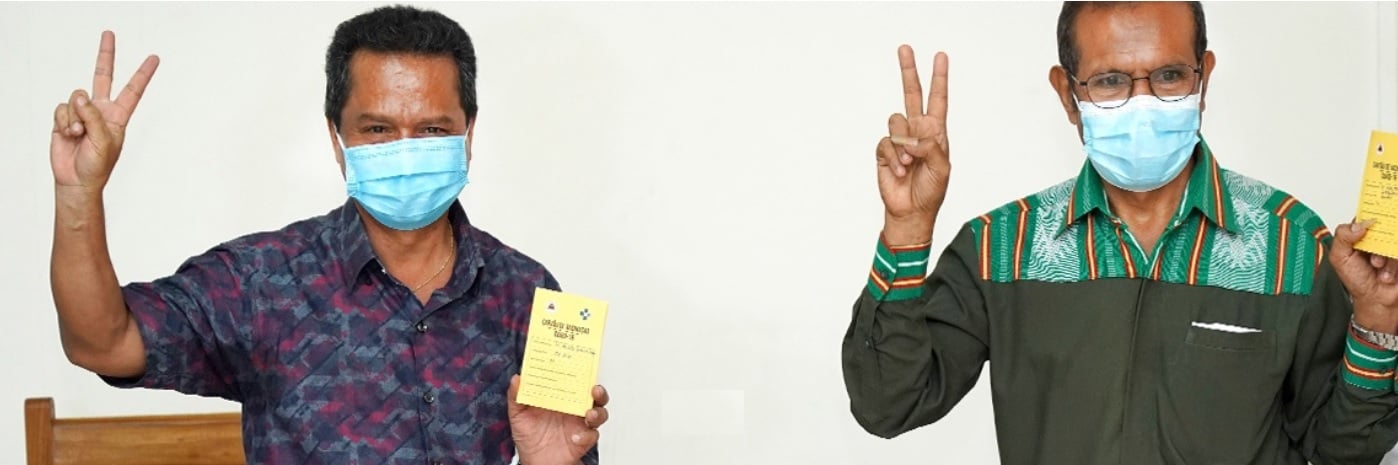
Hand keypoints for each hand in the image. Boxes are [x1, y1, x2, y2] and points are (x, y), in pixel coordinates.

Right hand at [51, 31, 159, 193]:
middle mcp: (101, 110)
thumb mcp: (105, 142)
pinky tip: (68, 134)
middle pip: (103, 76)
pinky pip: (62, 108)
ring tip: (79, 135)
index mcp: (119, 116)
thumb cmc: (97, 165)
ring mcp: (82, 112)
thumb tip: (80, 95)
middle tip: (109, 33)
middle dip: (105, 55)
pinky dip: (63, 120)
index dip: (143, 74)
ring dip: (75, 117)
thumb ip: (94, 117)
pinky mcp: (64, 117)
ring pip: (76, 97)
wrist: (76, 179)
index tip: (155, 57)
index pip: (133, 90)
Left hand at [507, 375, 608, 464]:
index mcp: (560, 398)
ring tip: (589, 414)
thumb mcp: (518, 415)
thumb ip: (516, 397)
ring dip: (598, 412)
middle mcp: (573, 409)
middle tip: (593, 389)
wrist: (536, 461)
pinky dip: (586, 436)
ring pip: (599, 413)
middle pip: (593, 395)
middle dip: (598, 390)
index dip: (579, 373)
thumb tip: (517, 379)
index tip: (579, 365)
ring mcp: (580, 424)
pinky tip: (576, 437)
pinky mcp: (583, 440)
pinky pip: (591, 436)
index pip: (574, 382)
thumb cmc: (529, 437)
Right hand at [876, 45, 949, 244]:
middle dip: (908, 71)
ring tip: (910, 164)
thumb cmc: (931, 191)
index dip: (939, 78)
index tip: (940, 57)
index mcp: (936, 132)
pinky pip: (885, 143)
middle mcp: (917, 131)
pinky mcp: (884, 152)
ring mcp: (899, 140)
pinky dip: (893, 158)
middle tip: (904, 48)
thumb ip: (932, 147)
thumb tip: (915, 136)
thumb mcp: (942, 168)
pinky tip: (899, 171)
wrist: (910, 211)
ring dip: (904, 145)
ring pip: (896, 122)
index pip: (938, 99)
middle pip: (911, 94)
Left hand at [1330, 219, 1397, 332]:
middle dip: (1376, 244)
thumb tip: (1359, 224)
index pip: (1365, 217)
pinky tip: (1386, 276)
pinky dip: (1393, 265)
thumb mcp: (1340, 258)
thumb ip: (1343, 237)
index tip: (1371, 222)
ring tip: (1377, 267)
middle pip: (1383, 226)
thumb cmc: (1357, 280)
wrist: (1377, 300)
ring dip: (1385, 257)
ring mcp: (1391, 246)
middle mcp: (1377, 238)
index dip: (1368, 217)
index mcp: (1359, 235)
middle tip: (1372, 259)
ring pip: (1393, 239)